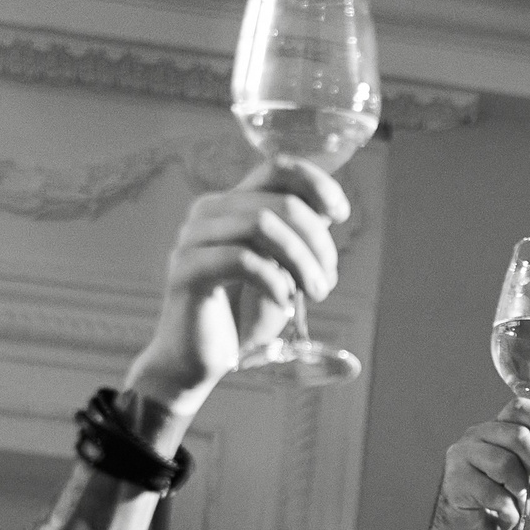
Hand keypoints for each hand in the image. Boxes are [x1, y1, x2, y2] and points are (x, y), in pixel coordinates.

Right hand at [123, 162, 349, 416]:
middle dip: (317, 242)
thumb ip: (297, 242)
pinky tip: (284, 302)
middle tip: (328, 280)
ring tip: (316, 294)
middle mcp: (210, 212)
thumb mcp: (281, 272)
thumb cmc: (242, 318)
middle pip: (279, 202)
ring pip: (261, 224)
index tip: (341, 214)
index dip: (316, 183)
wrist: (198, 360)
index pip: (277, 169)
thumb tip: (329, 212)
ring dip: (302, 261)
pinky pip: (241, 259)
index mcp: (233, 205)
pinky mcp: (188, 269)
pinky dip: (274, 280)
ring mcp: (195, 238)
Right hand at [424, 401, 529, 529]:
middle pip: (519, 436)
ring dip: (523, 492)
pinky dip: (508, 511)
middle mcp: (477, 435)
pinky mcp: (455, 482)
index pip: (521, 408)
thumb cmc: (503, 501)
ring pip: (506, 464)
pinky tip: (507, 518)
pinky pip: (492, 493)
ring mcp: (462, 456)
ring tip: (522, 507)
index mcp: (497, 427)